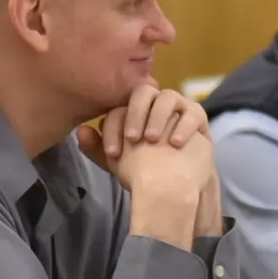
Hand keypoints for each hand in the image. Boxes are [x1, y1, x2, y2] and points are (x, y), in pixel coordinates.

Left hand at [77, 84, 221, 243]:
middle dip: (135, 113)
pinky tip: (174, 143)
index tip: (113, 153)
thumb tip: (80, 131)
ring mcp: (177, 108)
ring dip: (157, 116)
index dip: (114, 128)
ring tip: (152, 139)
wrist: (175, 186)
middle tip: (132, 138)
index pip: (119, 108)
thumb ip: (97, 148)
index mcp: (132, 111)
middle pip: (143, 92)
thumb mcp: (118, 162)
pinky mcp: (197, 116)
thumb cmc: (144, 170)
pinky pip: (192, 112)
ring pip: (168, 97)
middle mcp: (153, 104)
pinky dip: (182, 125)